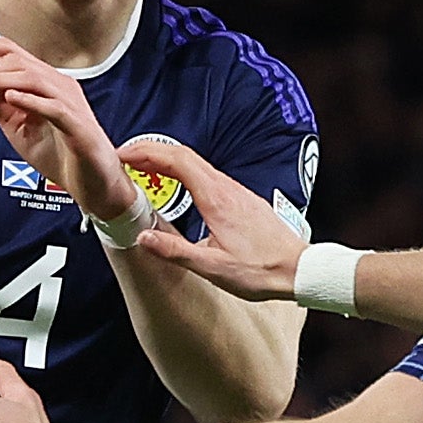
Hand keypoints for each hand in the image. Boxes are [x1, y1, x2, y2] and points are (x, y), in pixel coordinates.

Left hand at [0, 37, 135, 226]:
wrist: (93, 184)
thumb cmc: (60, 154)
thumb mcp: (18, 126)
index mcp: (45, 83)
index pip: (12, 54)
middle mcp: (58, 86)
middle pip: (19, 62)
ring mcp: (70, 104)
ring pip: (32, 79)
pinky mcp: (78, 127)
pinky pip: (55, 108)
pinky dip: (32, 100)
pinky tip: (11, 96)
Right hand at [134, 135, 305, 300]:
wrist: (299, 270)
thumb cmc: (261, 271)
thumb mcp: (213, 268)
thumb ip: (175, 251)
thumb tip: (142, 237)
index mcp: (217, 199)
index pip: (177, 161)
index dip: (146, 152)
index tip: (122, 155)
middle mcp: (227, 189)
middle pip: (184, 156)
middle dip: (151, 151)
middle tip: (124, 158)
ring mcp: (236, 192)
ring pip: (196, 164)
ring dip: (167, 161)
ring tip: (143, 169)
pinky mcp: (241, 200)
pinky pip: (207, 175)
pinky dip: (184, 173)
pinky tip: (177, 186)